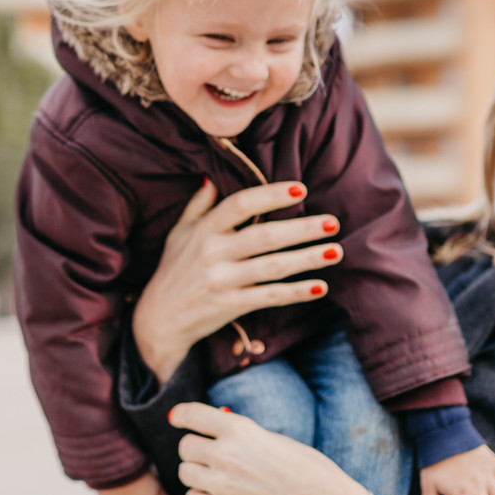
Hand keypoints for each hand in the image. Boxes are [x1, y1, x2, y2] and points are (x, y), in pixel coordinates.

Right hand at [132, 179, 344, 383]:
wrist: (158, 320)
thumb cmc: (174, 271)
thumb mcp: (180, 233)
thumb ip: (199, 205)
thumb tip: (213, 174)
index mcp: (204, 230)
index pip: (240, 204)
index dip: (271, 195)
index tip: (300, 189)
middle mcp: (213, 253)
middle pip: (264, 236)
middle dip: (301, 229)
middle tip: (333, 222)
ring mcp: (222, 281)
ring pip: (272, 267)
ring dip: (307, 259)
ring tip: (335, 251)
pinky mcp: (230, 305)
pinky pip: (270, 297)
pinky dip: (296, 293)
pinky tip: (321, 287)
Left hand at [168, 402, 382, 494]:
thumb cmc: (307, 468)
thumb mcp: (273, 438)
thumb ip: (241, 434)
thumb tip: (216, 428)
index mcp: (239, 430)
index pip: (192, 415)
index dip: (181, 415)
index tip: (177, 418)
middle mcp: (225, 455)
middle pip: (185, 446)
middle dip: (195, 447)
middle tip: (208, 452)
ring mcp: (221, 486)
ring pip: (185, 472)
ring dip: (196, 471)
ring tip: (215, 474)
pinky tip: (218, 494)